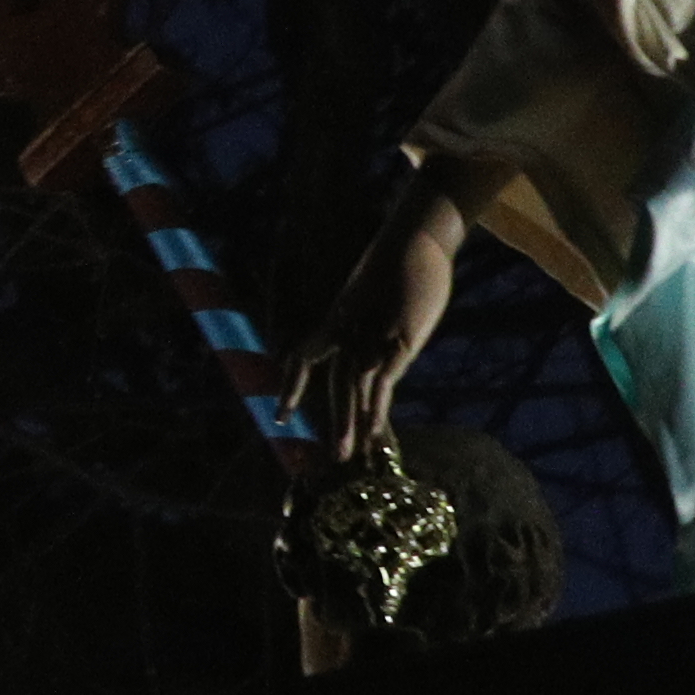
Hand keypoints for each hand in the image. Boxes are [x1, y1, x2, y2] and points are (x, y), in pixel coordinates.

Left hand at [278, 174, 470, 465]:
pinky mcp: (395, 343)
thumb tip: (380, 334)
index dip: (292, 383)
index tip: (281, 413)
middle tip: (331, 455)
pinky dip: (375, 411)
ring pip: (354, 390)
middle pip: (336, 383)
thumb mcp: (383, 294)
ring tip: (346, 455)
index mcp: (339, 319)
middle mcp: (348, 332)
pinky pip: (381, 385)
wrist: (414, 240)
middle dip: (334, 420)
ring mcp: (370, 337)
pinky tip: (374, 434)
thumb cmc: (404, 263)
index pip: (306, 357)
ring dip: (351, 424)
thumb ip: (377, 318)